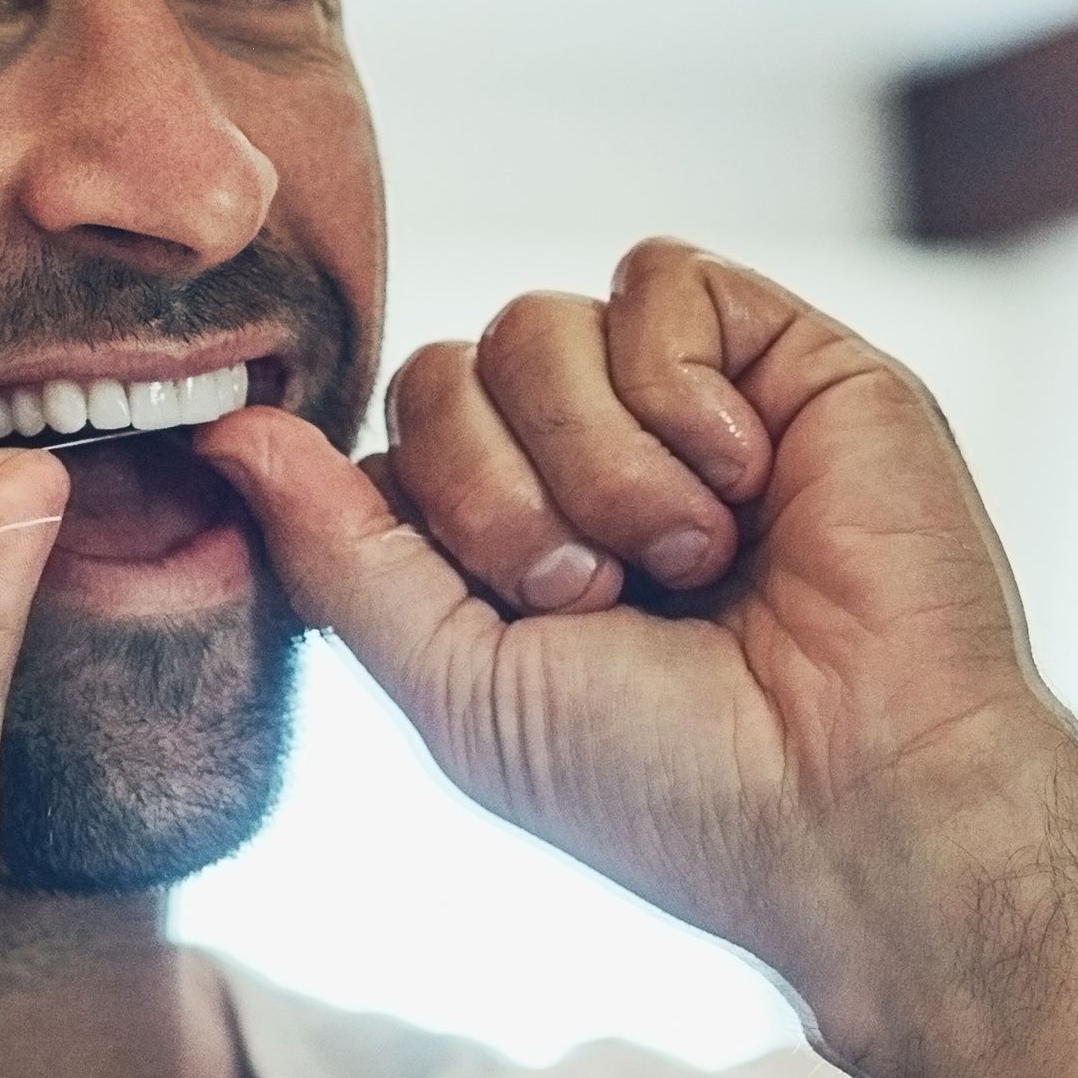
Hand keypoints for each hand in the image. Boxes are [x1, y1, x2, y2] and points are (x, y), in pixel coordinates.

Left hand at [196, 239, 1077, 1048]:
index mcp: (503, 545)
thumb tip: (223, 431)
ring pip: (540, 321)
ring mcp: (684, 402)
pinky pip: (657, 281)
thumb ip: (337, 553)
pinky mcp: (782, 353)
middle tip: (600, 597)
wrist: (855, 796)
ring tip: (689, 557)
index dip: (421, 514)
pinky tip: (749, 486)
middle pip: (444, 370)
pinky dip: (681, 393)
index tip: (511, 617)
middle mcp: (585, 462)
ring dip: (598, 464)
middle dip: (499, 498)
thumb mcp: (456, 687)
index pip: (386, 442)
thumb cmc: (665, 781)